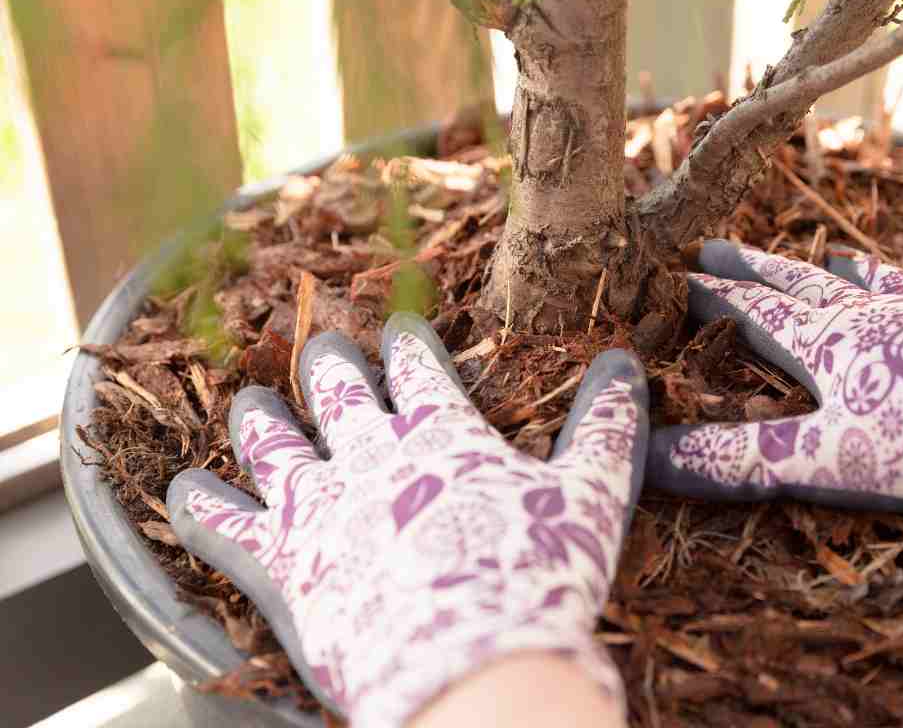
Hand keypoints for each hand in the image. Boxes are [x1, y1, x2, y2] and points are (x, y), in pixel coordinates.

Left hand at [167, 314, 648, 725]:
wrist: (477, 669)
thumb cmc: (540, 580)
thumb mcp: (593, 496)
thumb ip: (606, 426)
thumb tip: (626, 363)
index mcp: (443, 434)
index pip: (417, 366)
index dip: (407, 342)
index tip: (400, 328)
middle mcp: (371, 456)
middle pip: (338, 391)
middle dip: (331, 365)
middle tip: (324, 350)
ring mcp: (319, 508)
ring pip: (273, 442)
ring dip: (260, 417)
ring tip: (252, 401)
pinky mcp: (281, 565)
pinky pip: (222, 525)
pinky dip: (197, 504)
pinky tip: (181, 488)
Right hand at [647, 241, 902, 513]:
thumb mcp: (832, 458)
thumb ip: (745, 458)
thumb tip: (651, 455)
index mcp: (828, 344)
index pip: (751, 312)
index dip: (708, 297)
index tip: (670, 276)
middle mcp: (871, 316)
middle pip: (798, 285)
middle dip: (752, 268)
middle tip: (714, 244)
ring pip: (866, 283)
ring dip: (833, 270)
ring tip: (822, 256)